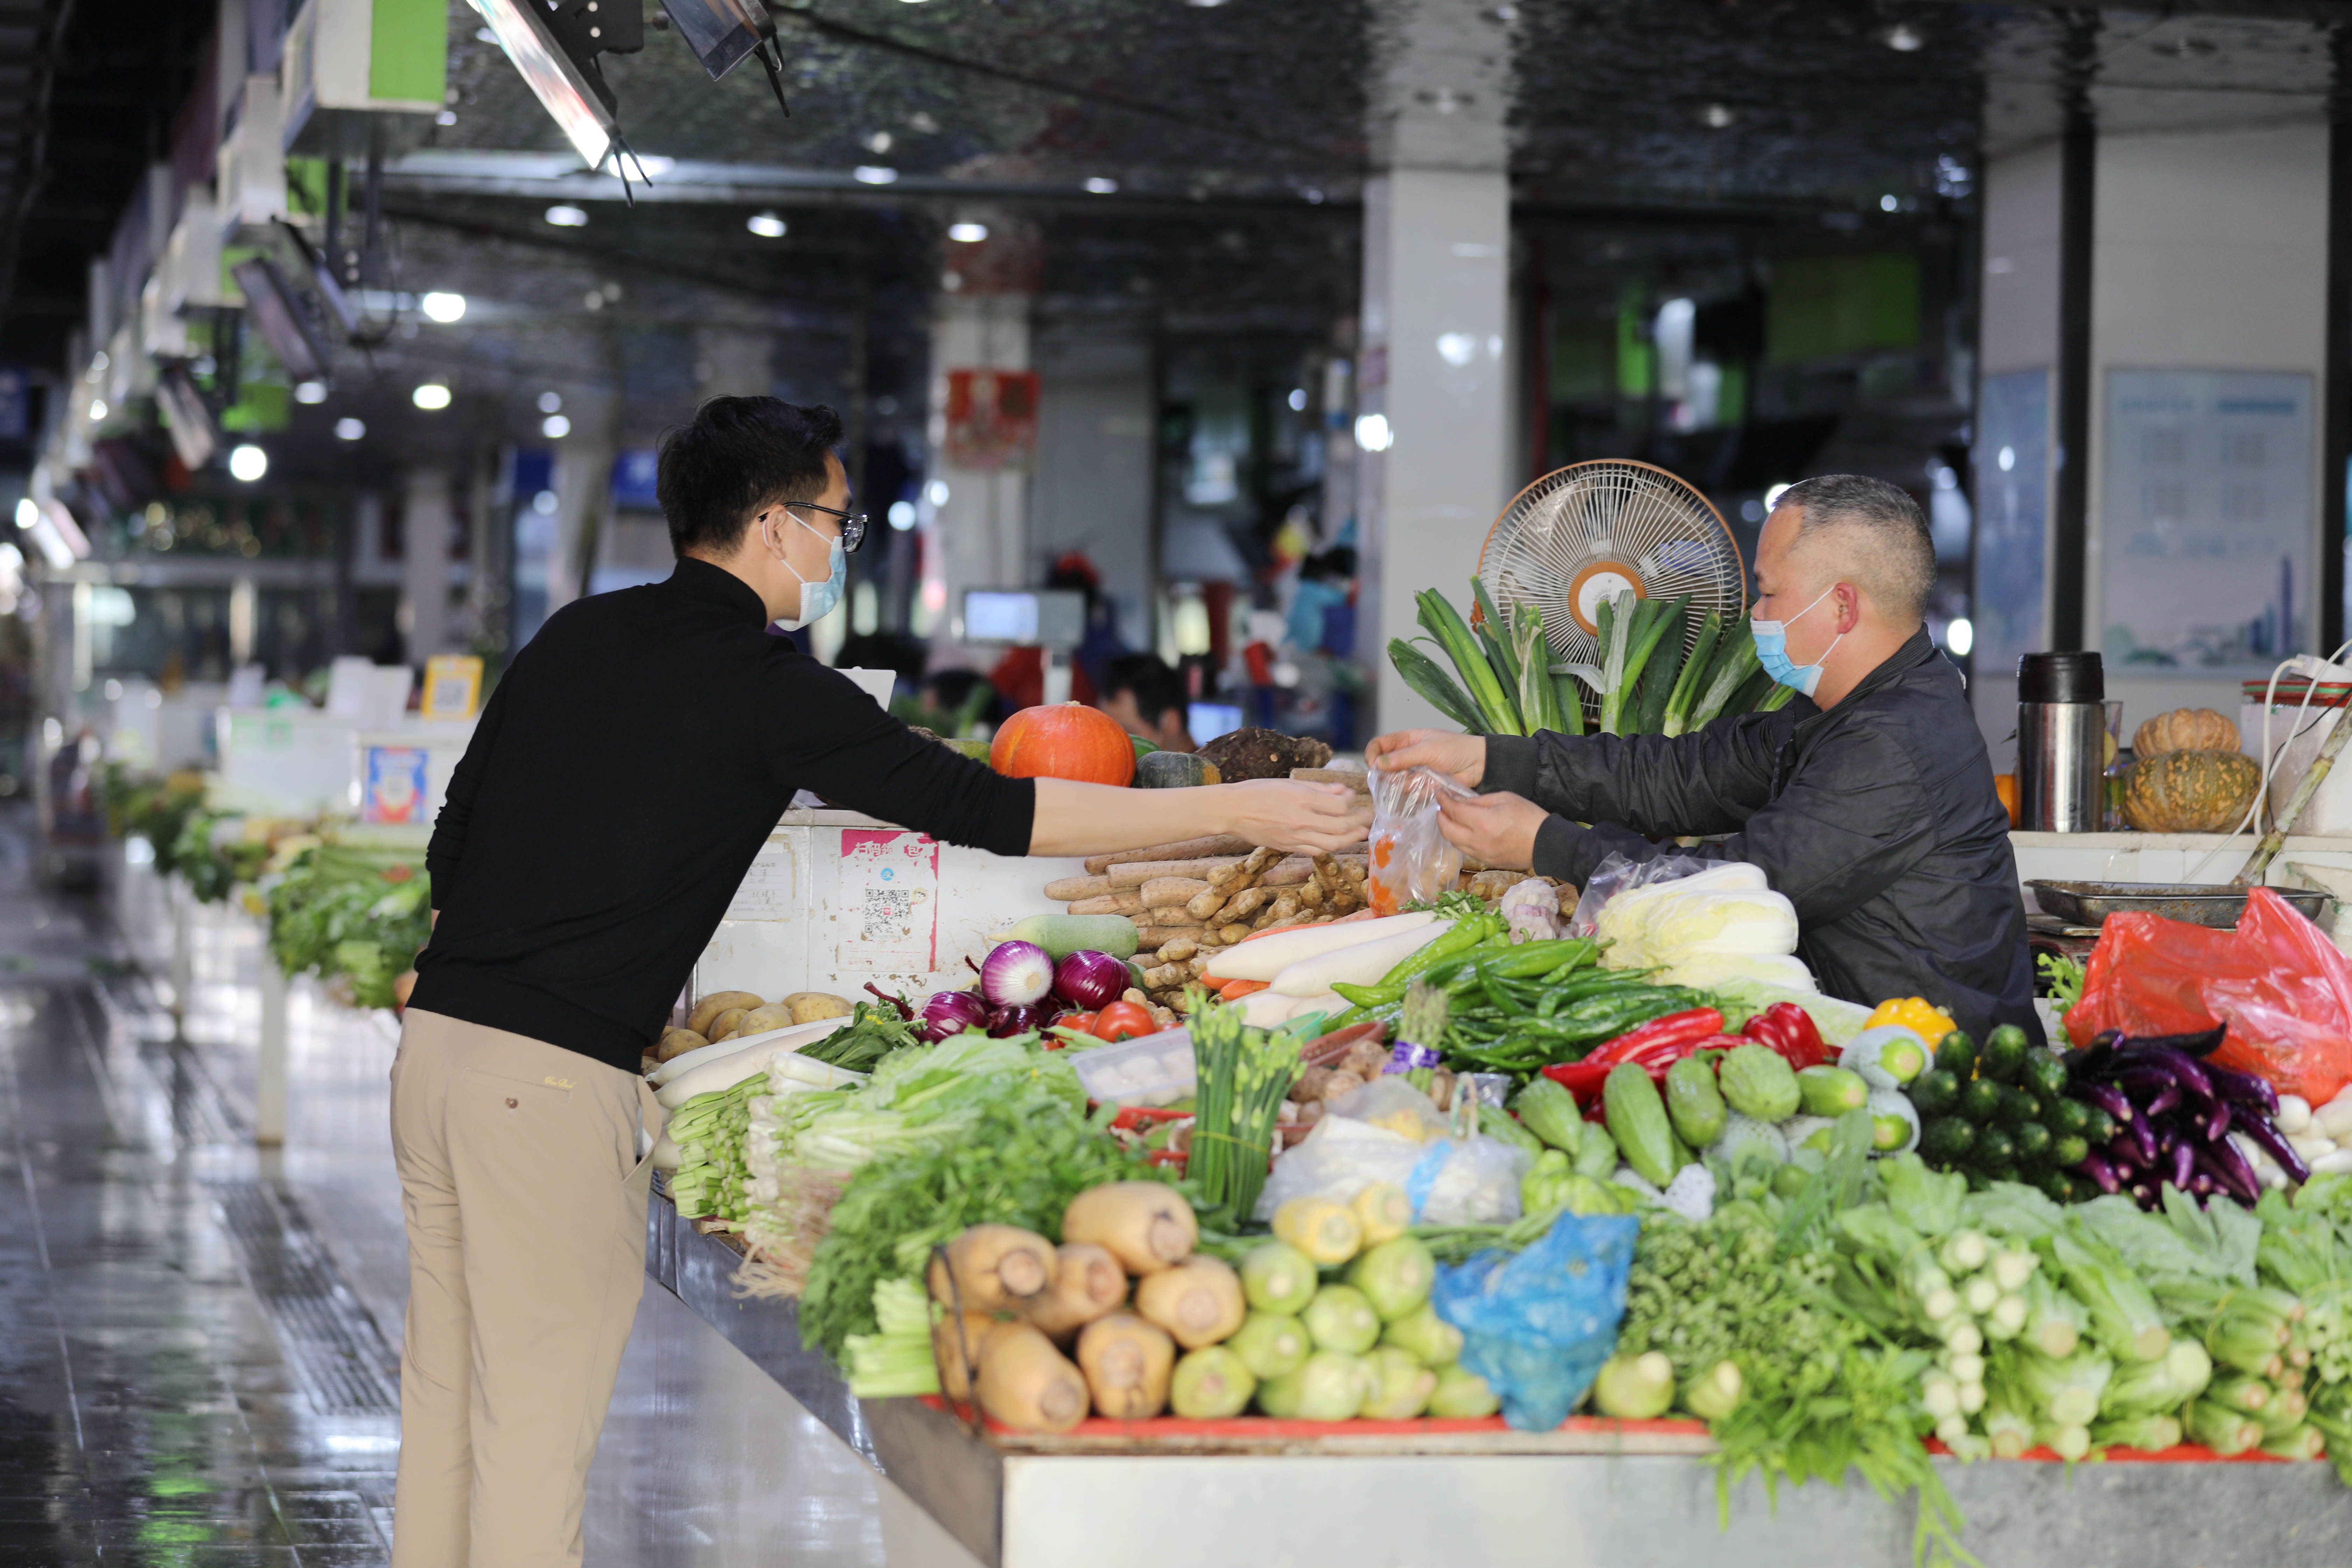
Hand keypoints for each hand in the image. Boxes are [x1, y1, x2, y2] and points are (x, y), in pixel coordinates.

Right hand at [1221, 779, 1372, 855]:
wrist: (1232, 811)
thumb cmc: (1258, 791)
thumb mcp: (1289, 783)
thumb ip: (1318, 788)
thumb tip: (1342, 790)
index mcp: (1301, 798)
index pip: (1339, 804)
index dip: (1351, 801)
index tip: (1351, 797)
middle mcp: (1301, 820)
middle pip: (1341, 826)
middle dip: (1360, 822)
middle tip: (1370, 817)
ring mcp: (1295, 836)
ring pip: (1332, 843)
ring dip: (1351, 839)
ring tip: (1361, 833)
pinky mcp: (1289, 847)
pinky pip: (1316, 851)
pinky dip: (1331, 847)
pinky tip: (1337, 841)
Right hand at [1366, 728, 1486, 787]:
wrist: (1478, 764)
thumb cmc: (1455, 749)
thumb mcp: (1427, 749)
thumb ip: (1403, 757)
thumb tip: (1378, 764)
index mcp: (1405, 741)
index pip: (1379, 745)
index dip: (1372, 754)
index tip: (1374, 766)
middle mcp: (1406, 758)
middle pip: (1385, 768)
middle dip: (1389, 775)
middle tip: (1402, 776)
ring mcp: (1414, 774)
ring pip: (1397, 784)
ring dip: (1409, 784)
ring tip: (1426, 779)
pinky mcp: (1423, 788)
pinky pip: (1412, 794)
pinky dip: (1420, 792)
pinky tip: (1432, 786)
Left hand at [1436, 790, 1546, 870]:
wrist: (1545, 844)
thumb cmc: (1529, 817)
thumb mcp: (1505, 798)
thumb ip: (1479, 800)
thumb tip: (1460, 801)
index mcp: (1483, 822)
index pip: (1454, 810)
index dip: (1444, 800)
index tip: (1440, 793)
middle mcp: (1477, 841)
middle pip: (1447, 830)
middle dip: (1440, 817)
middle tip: (1442, 807)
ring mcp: (1481, 854)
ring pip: (1454, 843)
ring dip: (1448, 830)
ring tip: (1450, 818)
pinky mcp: (1486, 862)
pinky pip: (1465, 850)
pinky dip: (1460, 839)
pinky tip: (1464, 831)